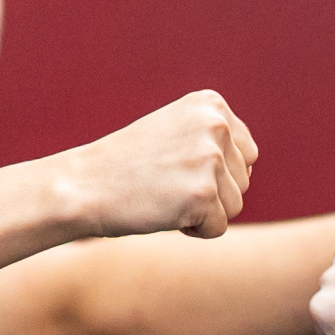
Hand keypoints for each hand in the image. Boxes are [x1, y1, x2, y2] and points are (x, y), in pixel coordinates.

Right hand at [72, 92, 257, 238]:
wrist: (82, 186)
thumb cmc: (127, 166)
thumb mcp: (175, 132)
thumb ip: (212, 138)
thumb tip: (251, 163)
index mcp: (211, 104)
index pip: (247, 152)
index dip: (215, 171)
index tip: (177, 166)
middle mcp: (215, 124)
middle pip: (244, 180)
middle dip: (211, 192)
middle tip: (166, 183)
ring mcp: (209, 158)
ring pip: (235, 205)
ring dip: (203, 211)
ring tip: (164, 195)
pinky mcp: (203, 194)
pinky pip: (218, 228)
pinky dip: (194, 230)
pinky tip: (162, 211)